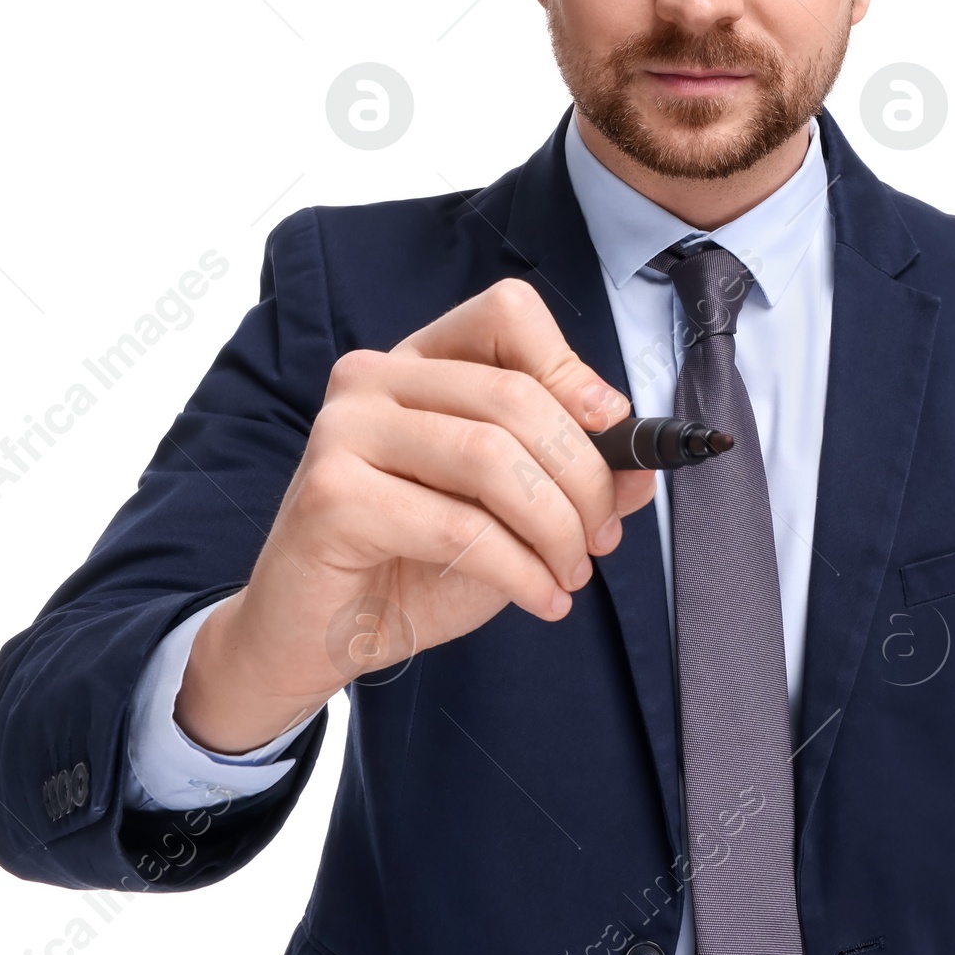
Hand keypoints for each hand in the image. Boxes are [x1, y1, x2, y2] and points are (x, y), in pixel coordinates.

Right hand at [174, 279, 656, 752]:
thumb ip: (572, 482)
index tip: (613, 433)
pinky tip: (540, 599)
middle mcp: (372, 379)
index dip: (572, 369)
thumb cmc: (410, 567)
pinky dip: (520, 571)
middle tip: (602, 539)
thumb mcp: (510, 518)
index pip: (507, 316)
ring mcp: (343, 431)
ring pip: (491, 458)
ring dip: (555, 528)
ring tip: (570, 574)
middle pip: (515, 396)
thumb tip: (641, 468)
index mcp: (416, 365)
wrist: (313, 639)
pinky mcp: (332, 496)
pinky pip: (459, 527)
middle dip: (583, 477)